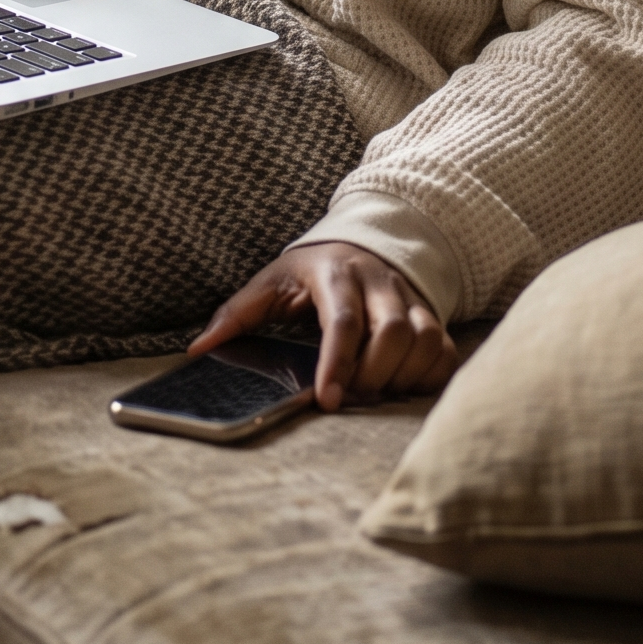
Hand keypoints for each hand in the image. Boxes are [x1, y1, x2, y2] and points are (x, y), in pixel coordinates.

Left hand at [189, 240, 457, 411]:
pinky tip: (401, 387)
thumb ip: (236, 314)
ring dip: (401, 377)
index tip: (327, 400)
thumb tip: (198, 348)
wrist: (363, 242)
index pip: (343, 321)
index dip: (337, 363)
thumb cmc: (310, 271)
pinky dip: (428, 377)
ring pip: (424, 342)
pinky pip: (444, 351)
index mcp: (336, 275)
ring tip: (372, 392)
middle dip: (373, 375)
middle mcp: (380, 284)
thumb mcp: (271, 282)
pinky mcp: (432, 316)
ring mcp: (411, 299)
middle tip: (349, 397)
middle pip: (394, 332)